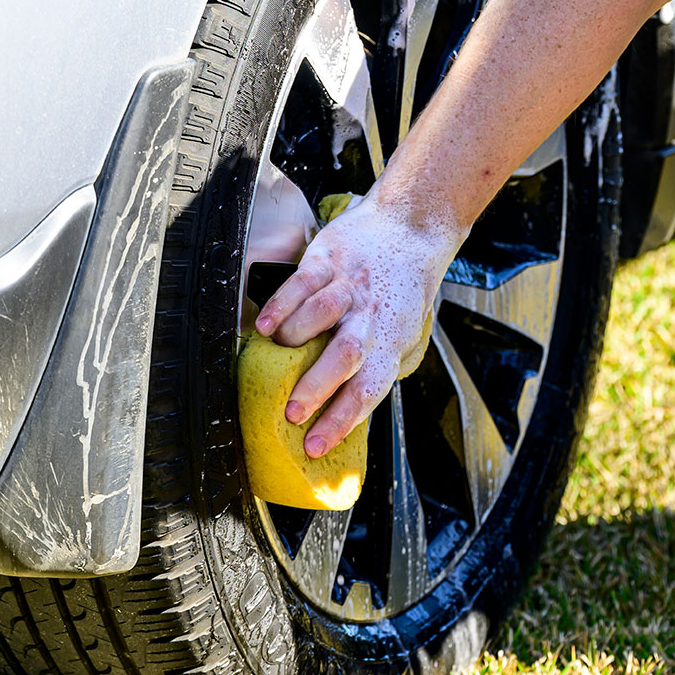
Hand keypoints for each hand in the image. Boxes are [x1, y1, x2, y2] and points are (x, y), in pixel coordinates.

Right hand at [253, 194, 459, 458]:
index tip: (315, 446)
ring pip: (323, 313)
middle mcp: (369, 316)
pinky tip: (265, 325)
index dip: (342, 420)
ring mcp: (349, 286)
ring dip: (297, 336)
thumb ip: (374, 370)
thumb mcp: (401, 336)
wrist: (410, 228)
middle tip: (292, 412)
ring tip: (276, 355)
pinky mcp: (329, 259)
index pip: (368, 389)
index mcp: (389, 342)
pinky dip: (281, 304)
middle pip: (347, 354)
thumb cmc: (401, 293)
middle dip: (317, 386)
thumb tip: (344, 415)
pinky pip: (301, 282)